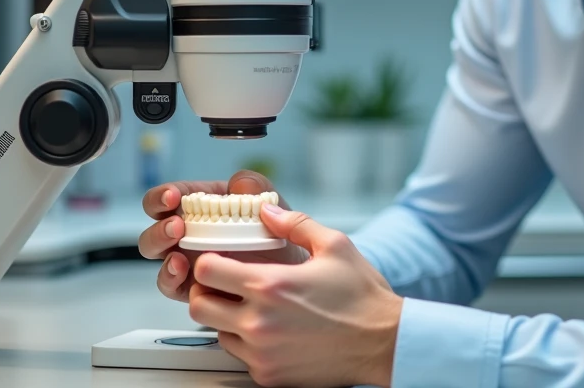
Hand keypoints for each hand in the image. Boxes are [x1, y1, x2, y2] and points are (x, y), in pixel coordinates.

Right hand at [138, 171, 308, 302]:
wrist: (291, 273)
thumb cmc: (276, 235)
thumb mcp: (271, 205)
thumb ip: (255, 187)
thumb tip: (239, 183)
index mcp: (202, 207)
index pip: (170, 196)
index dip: (163, 195)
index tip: (173, 196)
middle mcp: (189, 233)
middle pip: (155, 228)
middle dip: (160, 227)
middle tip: (177, 226)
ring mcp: (187, 259)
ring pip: (158, 256)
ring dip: (162, 250)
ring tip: (178, 254)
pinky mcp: (191, 285)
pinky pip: (171, 284)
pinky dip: (170, 278)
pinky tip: (183, 271)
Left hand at [189, 204, 402, 387]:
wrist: (384, 343)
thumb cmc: (363, 297)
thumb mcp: (334, 246)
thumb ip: (295, 223)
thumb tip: (268, 212)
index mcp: (270, 285)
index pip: (206, 271)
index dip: (209, 262)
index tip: (221, 261)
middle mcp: (259, 322)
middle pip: (199, 306)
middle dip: (208, 292)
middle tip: (226, 287)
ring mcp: (262, 353)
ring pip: (217, 333)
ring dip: (228, 320)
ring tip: (255, 310)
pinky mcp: (269, 376)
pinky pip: (240, 357)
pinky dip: (248, 344)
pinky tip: (272, 332)